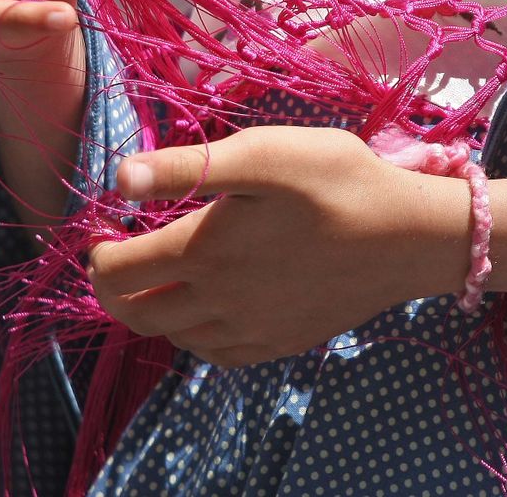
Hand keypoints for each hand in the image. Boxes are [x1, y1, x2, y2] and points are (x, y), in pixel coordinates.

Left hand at [87, 127, 471, 368]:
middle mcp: (218, 303)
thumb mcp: (264, 153)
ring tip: (160, 272)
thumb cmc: (338, 181)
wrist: (409, 235)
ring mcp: (250, 331)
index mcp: (205, 254)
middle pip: (134, 314)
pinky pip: (214, 353)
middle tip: (117, 253)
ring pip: (172, 336)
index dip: (97, 252)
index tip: (102, 227)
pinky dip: (192, 333)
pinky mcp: (279, 343)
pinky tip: (205, 304)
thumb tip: (119, 177)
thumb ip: (187, 167)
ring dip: (151, 309)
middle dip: (112, 286)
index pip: (116, 273)